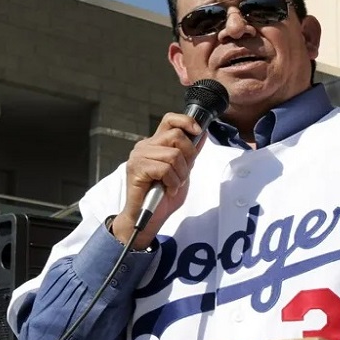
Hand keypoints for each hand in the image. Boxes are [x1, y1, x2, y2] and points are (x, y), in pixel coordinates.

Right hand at [113, 112, 205, 248]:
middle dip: (188, 157)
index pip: (170, 120)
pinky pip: (165, 169)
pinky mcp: (136, 168)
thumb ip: (190, 153)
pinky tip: (167, 190)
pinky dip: (172, 182)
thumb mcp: (183, 172)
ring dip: (180, 174)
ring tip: (173, 186)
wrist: (147, 219)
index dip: (186, 121)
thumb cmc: (163, 197)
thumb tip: (202, 133)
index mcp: (155, 144)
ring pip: (173, 155)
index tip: (198, 132)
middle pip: (177, 136)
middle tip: (182, 175)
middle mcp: (145, 146)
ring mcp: (139, 156)